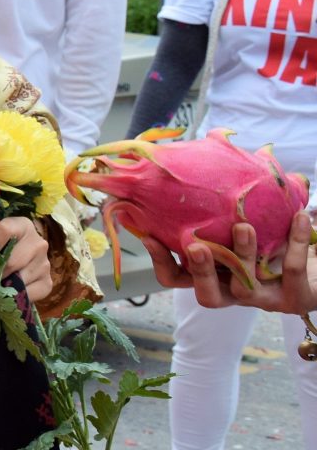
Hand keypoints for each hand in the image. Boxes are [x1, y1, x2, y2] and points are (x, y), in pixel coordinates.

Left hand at [0, 216, 53, 303]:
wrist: (15, 259)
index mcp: (22, 225)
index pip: (4, 230)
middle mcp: (38, 242)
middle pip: (12, 261)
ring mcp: (45, 262)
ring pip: (20, 279)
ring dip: (4, 286)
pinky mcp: (48, 281)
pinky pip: (31, 293)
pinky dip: (16, 296)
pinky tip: (8, 292)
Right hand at [148, 212, 315, 314]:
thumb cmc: (275, 234)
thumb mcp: (244, 219)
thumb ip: (219, 201)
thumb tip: (196, 150)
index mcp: (214, 275)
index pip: (176, 278)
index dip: (160, 261)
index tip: (149, 235)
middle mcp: (234, 291)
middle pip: (206, 295)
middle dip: (200, 271)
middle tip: (195, 246)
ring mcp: (265, 299)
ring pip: (245, 287)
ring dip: (243, 255)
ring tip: (245, 227)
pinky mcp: (296, 299)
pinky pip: (292, 271)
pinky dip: (296, 241)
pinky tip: (299, 215)